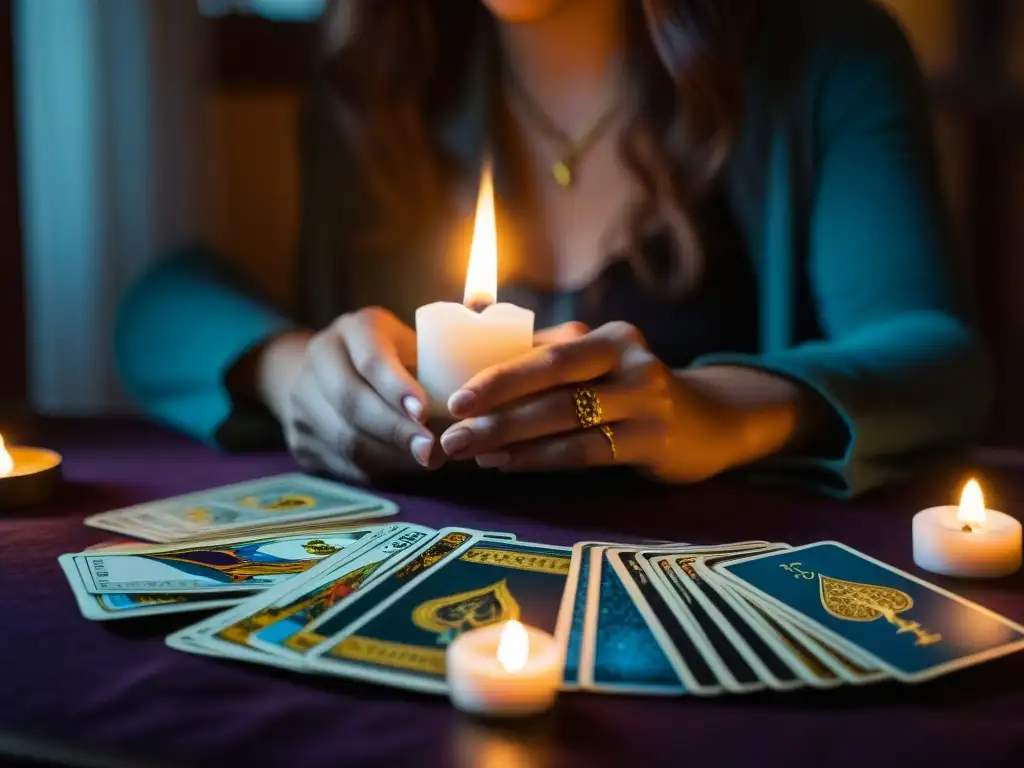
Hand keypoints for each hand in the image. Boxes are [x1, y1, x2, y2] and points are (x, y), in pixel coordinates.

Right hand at [267, 307, 442, 481]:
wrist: (326, 371)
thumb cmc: (393, 359)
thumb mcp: (412, 349)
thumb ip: (434, 370)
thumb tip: (467, 412)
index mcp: (353, 330)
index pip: (370, 359)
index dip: (396, 388)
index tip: (424, 413)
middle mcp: (319, 358)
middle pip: (352, 401)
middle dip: (395, 430)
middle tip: (430, 450)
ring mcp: (301, 399)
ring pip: (345, 438)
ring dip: (389, 456)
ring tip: (424, 461)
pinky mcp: (299, 437)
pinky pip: (340, 462)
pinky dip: (376, 469)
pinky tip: (402, 468)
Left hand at [437, 321, 745, 481]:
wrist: (713, 424)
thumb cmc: (637, 394)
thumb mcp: (605, 366)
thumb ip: (555, 364)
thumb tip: (477, 374)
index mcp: (611, 338)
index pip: (545, 354)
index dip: (497, 375)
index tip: (456, 398)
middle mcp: (632, 362)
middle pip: (552, 383)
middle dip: (495, 408)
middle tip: (453, 433)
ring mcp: (647, 401)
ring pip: (564, 420)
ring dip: (510, 438)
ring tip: (470, 452)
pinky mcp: (654, 441)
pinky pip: (585, 452)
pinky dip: (540, 459)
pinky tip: (508, 464)